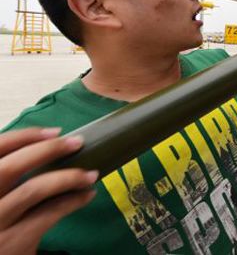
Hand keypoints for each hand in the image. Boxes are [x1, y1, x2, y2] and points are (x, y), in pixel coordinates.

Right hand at [0, 128, 97, 254]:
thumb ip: (12, 177)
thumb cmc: (4, 221)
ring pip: (33, 190)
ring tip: (90, 174)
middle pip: (9, 168)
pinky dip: (73, 201)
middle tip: (77, 143)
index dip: (23, 137)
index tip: (54, 132)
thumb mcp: (2, 196)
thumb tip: (52, 148)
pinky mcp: (13, 242)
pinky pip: (49, 213)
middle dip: (47, 150)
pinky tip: (86, 196)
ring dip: (68, 177)